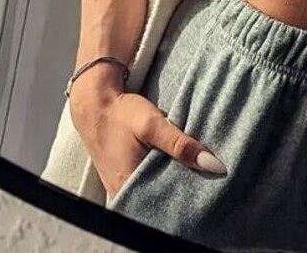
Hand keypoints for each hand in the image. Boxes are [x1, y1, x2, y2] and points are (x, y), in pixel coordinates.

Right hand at [70, 85, 226, 199]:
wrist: (94, 104)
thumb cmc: (121, 114)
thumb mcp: (152, 125)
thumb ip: (181, 145)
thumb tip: (213, 165)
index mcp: (128, 186)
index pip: (166, 202)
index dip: (187, 194)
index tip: (207, 181)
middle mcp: (123, 192)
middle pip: (161, 197)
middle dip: (181, 185)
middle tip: (202, 171)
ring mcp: (121, 186)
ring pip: (154, 189)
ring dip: (171, 178)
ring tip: (190, 165)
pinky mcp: (123, 176)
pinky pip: (146, 182)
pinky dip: (160, 173)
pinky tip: (173, 162)